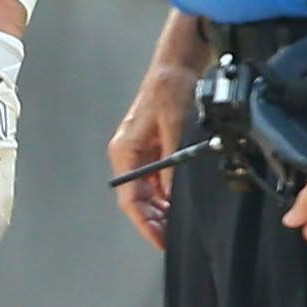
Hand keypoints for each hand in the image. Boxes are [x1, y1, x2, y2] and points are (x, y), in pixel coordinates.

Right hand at [106, 64, 196, 250]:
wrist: (176, 66)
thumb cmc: (169, 88)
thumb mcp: (175, 126)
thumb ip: (173, 162)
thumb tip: (172, 193)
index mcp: (126, 151)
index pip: (130, 198)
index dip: (145, 223)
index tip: (160, 241)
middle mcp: (130, 156)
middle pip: (138, 200)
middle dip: (154, 221)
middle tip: (173, 240)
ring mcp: (142, 154)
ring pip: (148, 193)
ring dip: (162, 211)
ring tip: (179, 227)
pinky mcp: (155, 150)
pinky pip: (159, 181)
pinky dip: (168, 196)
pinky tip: (180, 205)